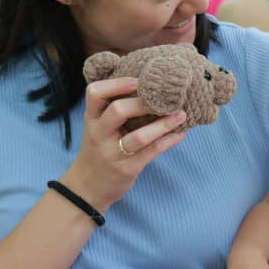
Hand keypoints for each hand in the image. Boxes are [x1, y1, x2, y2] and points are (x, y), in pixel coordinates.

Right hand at [64, 77, 189, 212]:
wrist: (87, 188)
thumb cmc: (98, 151)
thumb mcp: (97, 128)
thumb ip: (112, 110)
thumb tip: (148, 89)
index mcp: (91, 119)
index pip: (95, 93)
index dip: (117, 83)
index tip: (138, 80)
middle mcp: (98, 134)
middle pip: (117, 110)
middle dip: (143, 103)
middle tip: (164, 98)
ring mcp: (112, 153)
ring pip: (138, 136)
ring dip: (163, 124)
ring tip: (181, 115)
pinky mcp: (126, 169)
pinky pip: (151, 152)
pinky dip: (169, 141)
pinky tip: (181, 134)